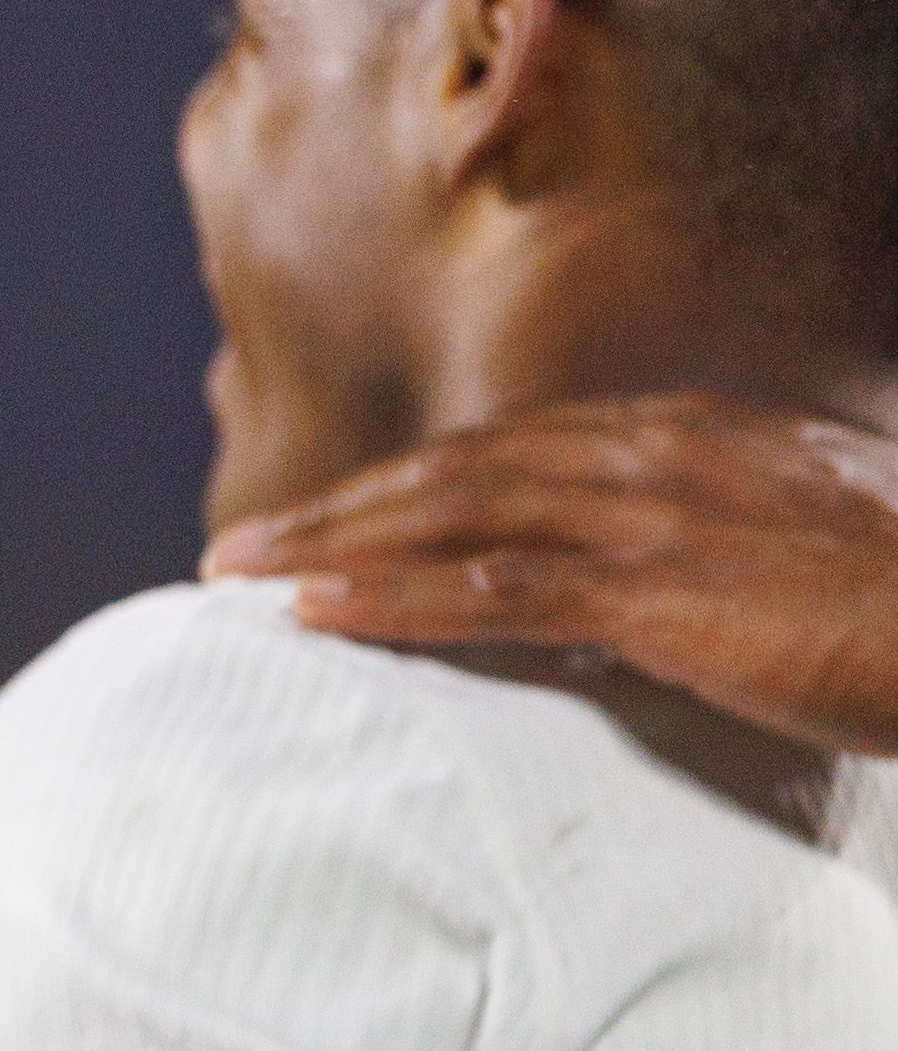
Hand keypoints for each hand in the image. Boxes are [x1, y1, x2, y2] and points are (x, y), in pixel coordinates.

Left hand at [206, 395, 897, 753]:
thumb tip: (666, 581)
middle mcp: (656, 454)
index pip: (516, 450)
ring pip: (448, 517)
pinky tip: (315, 615)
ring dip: (329, 546)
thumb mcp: (813, 544)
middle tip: (240, 547)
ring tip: (236, 576)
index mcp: (694, 435)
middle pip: (458, 471)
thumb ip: (729, 541)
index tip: (337, 514)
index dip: (413, 483)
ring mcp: (652, 517)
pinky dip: (390, 599)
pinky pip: (490, 590)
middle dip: (339, 508)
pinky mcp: (658, 592)